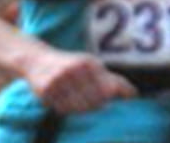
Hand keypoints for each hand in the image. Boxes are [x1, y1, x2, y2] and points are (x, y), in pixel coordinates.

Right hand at [20, 48, 135, 113]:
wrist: (35, 59)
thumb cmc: (71, 66)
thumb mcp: (92, 66)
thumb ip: (114, 81)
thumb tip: (134, 95)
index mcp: (88, 62)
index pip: (107, 93)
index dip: (104, 98)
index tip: (98, 95)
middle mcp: (74, 69)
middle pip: (94, 102)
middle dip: (91, 104)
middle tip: (80, 96)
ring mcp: (59, 79)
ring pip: (79, 108)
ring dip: (77, 107)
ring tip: (70, 97)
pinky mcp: (46, 89)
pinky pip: (62, 109)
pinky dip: (62, 108)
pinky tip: (59, 98)